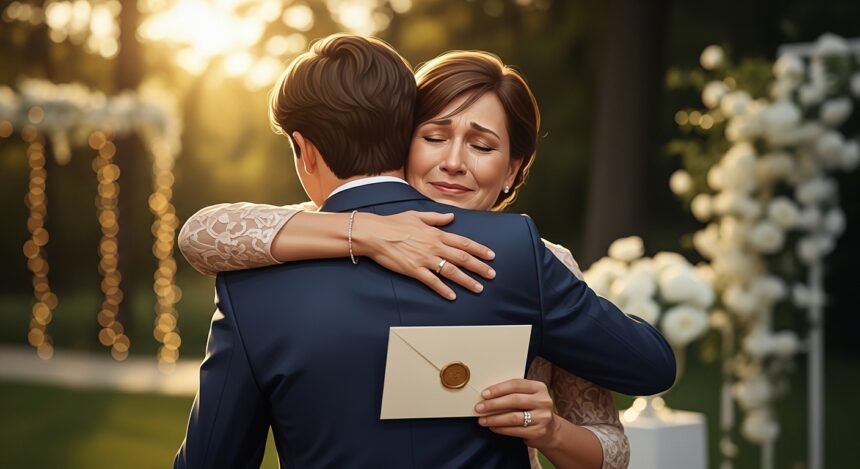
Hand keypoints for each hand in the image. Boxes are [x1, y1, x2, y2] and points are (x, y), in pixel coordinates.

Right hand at [353, 211, 495, 299]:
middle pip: (462, 258)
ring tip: (478, 288)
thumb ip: (436, 218)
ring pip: (451, 271)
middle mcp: (434, 246)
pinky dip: (443, 289)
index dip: (479, 249)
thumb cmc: (393, 223)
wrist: (375, 233)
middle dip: (479, 267)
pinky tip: (452, 296)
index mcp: (436, 233)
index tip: (491, 256)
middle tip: (492, 274)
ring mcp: (425, 259)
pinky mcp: (414, 270)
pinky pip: (432, 281)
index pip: (463, 242)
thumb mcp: (417, 215)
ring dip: (467, 280)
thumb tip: (451, 217)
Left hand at [474, 379, 559, 448]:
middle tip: (479, 408)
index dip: (498, 389)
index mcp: (539, 387)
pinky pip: (515, 430)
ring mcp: (542, 417)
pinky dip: (501, 429)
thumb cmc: (533, 410)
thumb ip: (513, 393)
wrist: (550, 431)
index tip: (484, 394)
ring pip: (513, 417)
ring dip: (494, 418)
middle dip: (493, 404)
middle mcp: (543, 401)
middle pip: (514, 400)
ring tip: (482, 420)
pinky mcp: (538, 432)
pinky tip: (493, 427)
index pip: (516, 384)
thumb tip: (487, 395)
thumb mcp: (528, 397)